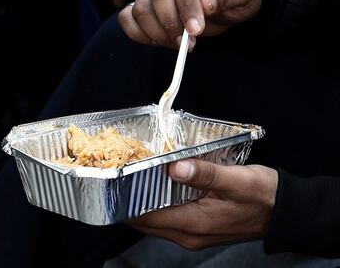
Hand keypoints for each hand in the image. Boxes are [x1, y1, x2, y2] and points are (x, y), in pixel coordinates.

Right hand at [119, 0, 260, 48]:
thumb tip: (205, 3)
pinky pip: (127, 18)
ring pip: (140, 7)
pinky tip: (156, 41)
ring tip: (178, 44)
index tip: (196, 29)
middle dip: (169, 22)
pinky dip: (136, 33)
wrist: (227, 2)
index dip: (186, 5)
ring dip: (156, 31)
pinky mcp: (144, 6)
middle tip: (186, 43)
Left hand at [129, 160, 276, 249]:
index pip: (143, 218)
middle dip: (129, 200)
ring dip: (142, 202)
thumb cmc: (264, 195)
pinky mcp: (199, 229)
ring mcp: (194, 235)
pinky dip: (157, 205)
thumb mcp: (236, 179)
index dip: (124, 200)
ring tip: (134, 175)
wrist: (288, 211)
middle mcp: (189, 235)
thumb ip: (203, 174)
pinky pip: (168, 219)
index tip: (114, 179)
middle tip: (120, 172)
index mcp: (193, 224)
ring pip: (154, 221)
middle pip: (144, 221)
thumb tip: (173, 167)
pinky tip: (156, 185)